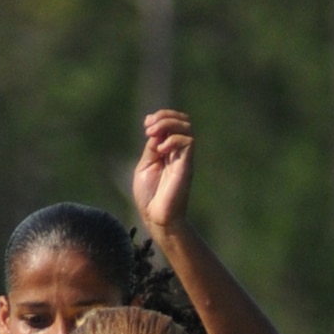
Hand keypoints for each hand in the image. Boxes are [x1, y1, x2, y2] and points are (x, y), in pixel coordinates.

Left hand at [132, 109, 193, 236]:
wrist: (156, 217)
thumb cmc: (149, 196)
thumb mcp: (146, 166)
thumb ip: (152, 148)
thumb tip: (156, 131)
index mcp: (167, 150)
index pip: (172, 123)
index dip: (160, 117)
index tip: (146, 125)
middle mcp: (178, 152)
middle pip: (182, 120)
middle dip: (164, 116)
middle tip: (149, 128)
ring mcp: (184, 158)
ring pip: (186, 127)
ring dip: (168, 124)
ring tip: (153, 134)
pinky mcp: (187, 166)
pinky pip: (188, 142)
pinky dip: (172, 140)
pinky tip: (160, 151)